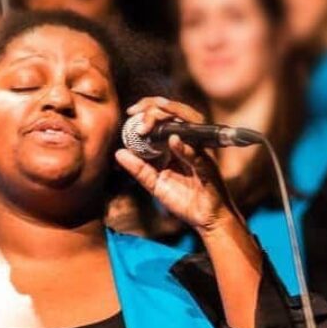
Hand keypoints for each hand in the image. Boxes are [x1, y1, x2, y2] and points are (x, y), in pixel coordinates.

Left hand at [115, 97, 234, 234]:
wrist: (206, 219)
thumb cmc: (184, 200)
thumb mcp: (155, 183)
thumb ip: (138, 168)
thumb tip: (119, 153)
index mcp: (177, 145)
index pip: (164, 118)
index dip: (148, 109)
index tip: (130, 111)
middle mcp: (189, 144)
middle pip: (175, 114)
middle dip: (154, 108)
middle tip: (135, 112)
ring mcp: (199, 154)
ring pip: (187, 127)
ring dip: (168, 118)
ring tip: (149, 119)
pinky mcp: (207, 168)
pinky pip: (197, 155)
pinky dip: (185, 148)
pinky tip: (173, 140)